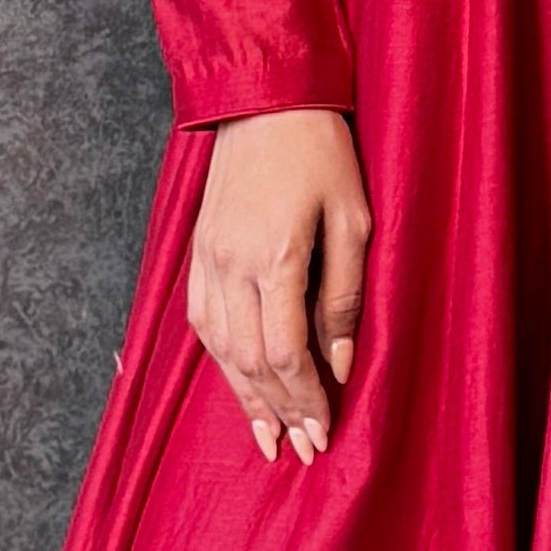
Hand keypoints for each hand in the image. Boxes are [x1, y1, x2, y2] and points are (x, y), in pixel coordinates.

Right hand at [188, 106, 370, 463]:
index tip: (324, 435)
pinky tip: (237, 384)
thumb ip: (345, 296)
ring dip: (243, 397)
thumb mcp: (354, 220)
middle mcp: (231, 265)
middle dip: (276, 412)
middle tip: (301, 451)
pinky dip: (220, 361)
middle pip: (249, 361)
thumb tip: (341, 365)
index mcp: (275, 256)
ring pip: (219, 349)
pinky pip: (201, 322)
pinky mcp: (197, 251)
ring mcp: (207, 259)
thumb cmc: (321, 153)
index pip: (287, 352)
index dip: (305, 401)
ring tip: (266, 437)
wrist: (264, 99)